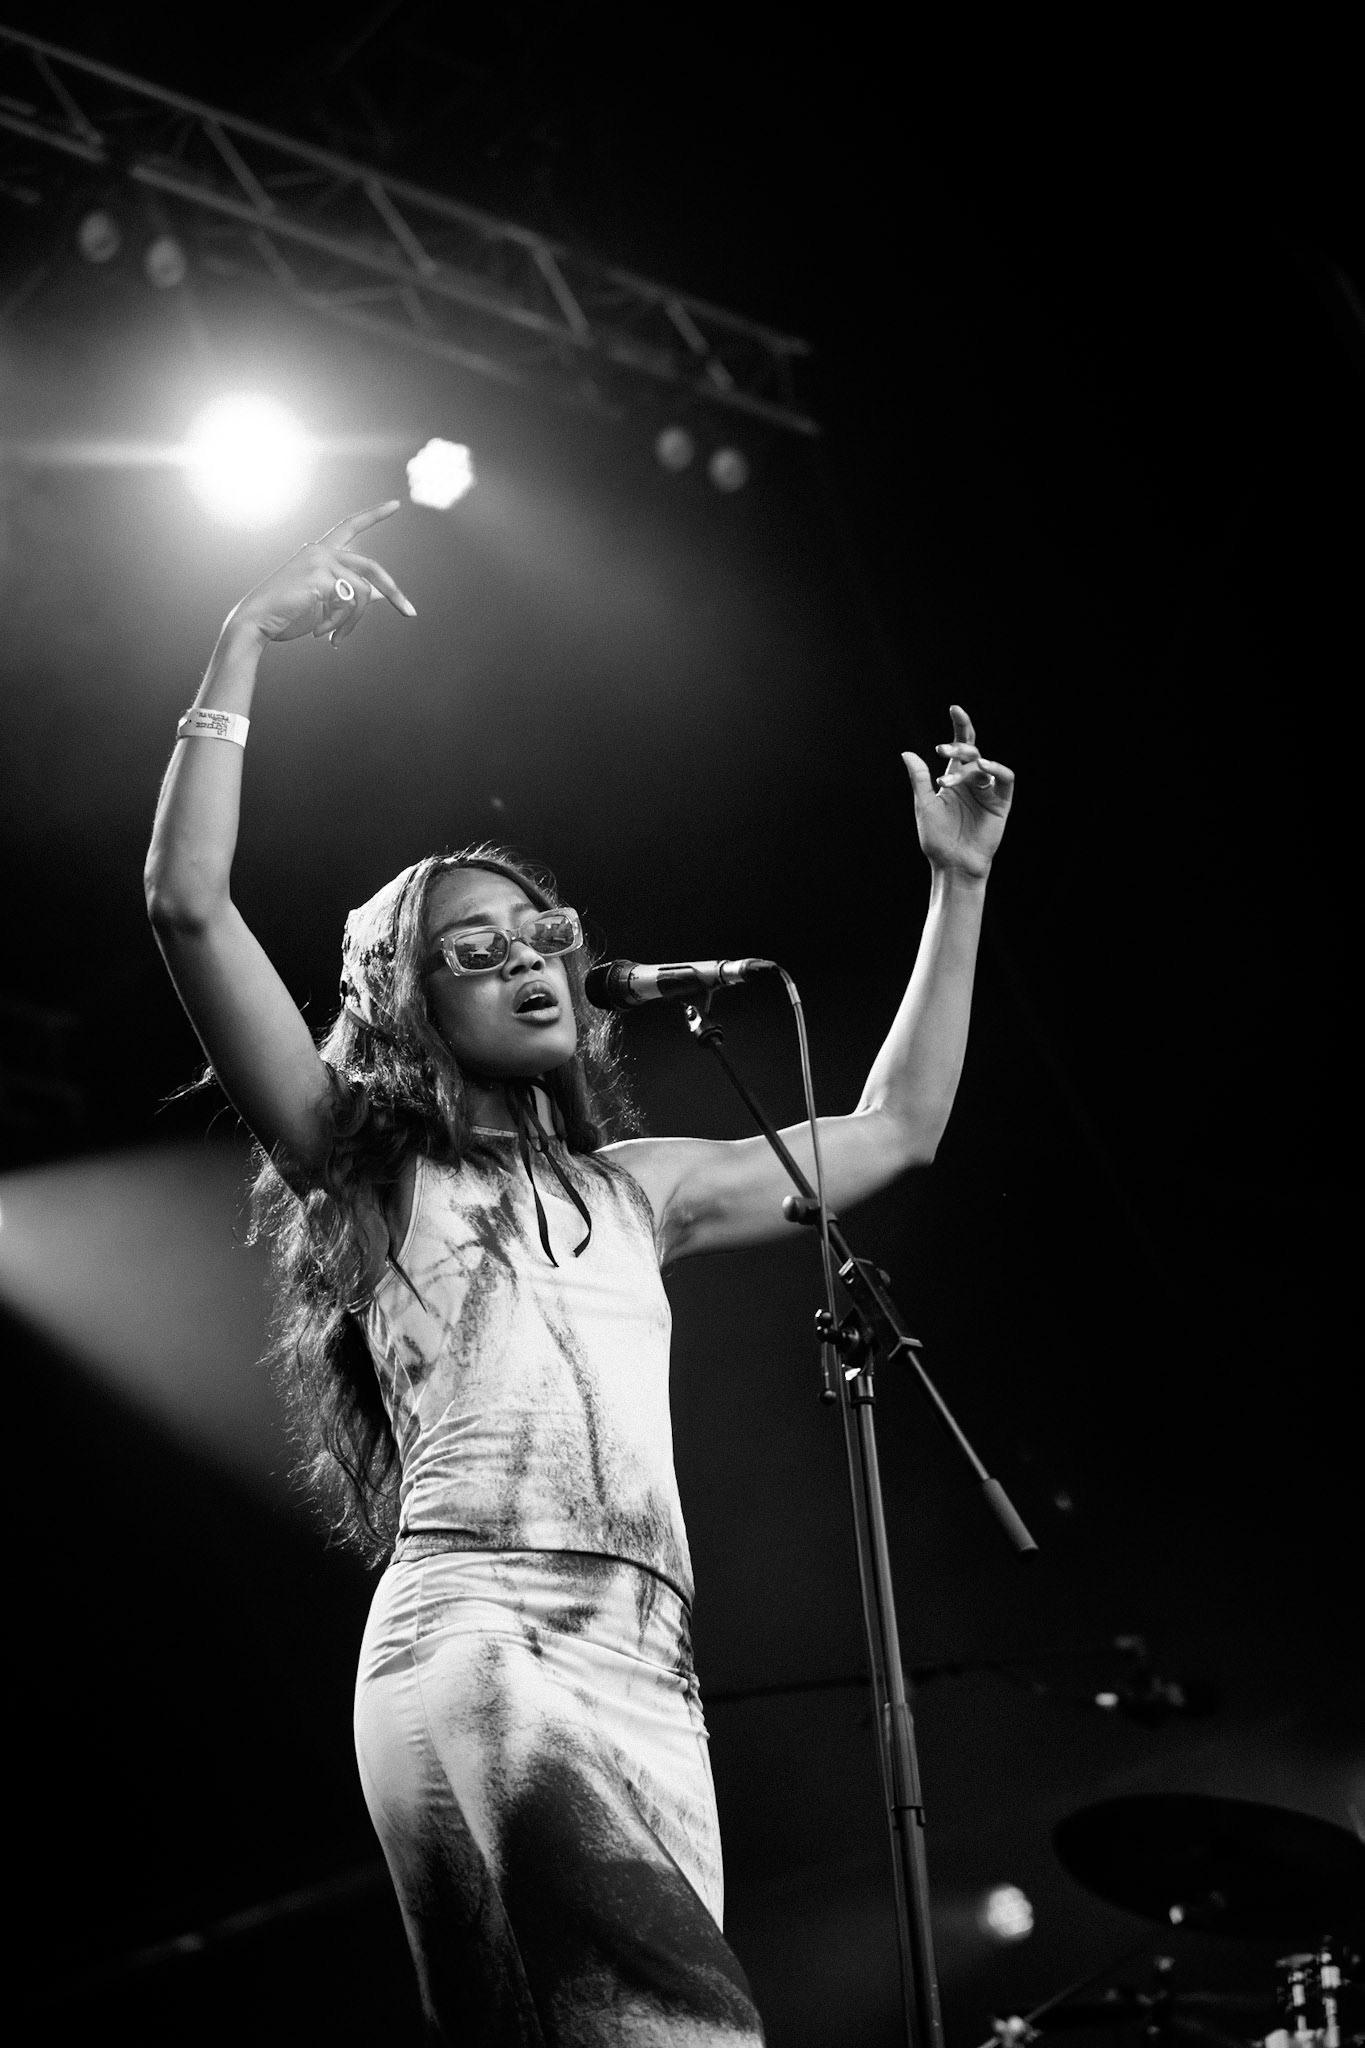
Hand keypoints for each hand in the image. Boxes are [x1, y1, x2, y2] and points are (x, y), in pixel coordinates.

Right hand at [224, 501, 415, 648]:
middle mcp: (320, 550)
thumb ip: (350, 594)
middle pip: (371, 567)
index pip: (350, 526)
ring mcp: (321, 561)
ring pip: (363, 593)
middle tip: (410, 612)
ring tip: (335, 639)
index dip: (374, 515)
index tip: (395, 504)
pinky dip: (340, 625)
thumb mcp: (323, 603)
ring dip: (354, 622)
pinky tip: (321, 634)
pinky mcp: (321, 576)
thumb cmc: (286, 615)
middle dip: (394, 591)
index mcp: (319, 552)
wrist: (256, 621)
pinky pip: (350, 604)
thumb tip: (382, 595)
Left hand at [902, 705, 1013, 877]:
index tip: (954, 708)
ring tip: (951, 777)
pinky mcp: (1001, 802)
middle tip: (941, 751)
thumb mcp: (925, 805)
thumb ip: (919, 779)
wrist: (953, 864)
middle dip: (958, 747)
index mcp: (954, 779)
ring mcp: (988, 791)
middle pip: (971, 752)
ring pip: (983, 764)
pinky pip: (1005, 779)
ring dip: (968, 765)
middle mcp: (972, 781)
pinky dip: (997, 769)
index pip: (959, 746)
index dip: (960, 727)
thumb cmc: (937, 839)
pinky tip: (983, 768)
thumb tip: (906, 752)